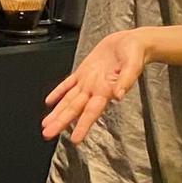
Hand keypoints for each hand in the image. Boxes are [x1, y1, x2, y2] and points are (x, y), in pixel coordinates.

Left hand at [41, 29, 146, 143]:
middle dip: (61, 122)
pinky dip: (58, 92)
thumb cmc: (135, 53)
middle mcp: (94, 89)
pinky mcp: (84, 71)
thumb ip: (127, 80)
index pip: (91, 112)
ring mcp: (88, 81)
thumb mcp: (133, 65)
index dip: (83, 126)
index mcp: (106, 90)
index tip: (75, 140)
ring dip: (57, 112)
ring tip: (46, 125)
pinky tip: (50, 102)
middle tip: (47, 134)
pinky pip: (68, 83)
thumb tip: (119, 95)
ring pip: (69, 100)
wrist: (132, 42)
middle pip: (74, 109)